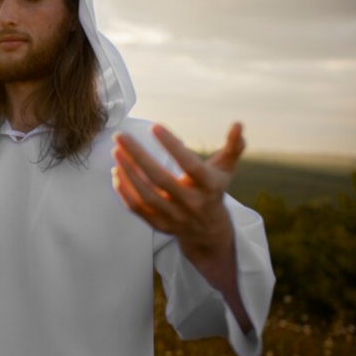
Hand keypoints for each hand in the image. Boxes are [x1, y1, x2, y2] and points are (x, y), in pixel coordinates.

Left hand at [111, 123, 245, 259]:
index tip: (154, 126)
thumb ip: (233, 146)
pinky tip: (117, 171)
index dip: (172, 146)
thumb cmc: (214, 190)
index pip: (189, 165)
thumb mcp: (226, 169)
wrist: (209, 231)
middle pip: (160, 179)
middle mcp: (191, 203)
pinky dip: (124, 190)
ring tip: (116, 151)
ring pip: (145, 195)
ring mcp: (174, 217)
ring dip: (127, 172)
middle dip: (137, 156)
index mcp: (209, 186)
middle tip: (120, 136)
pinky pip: (136, 208)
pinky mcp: (158, 225)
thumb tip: (239, 124)